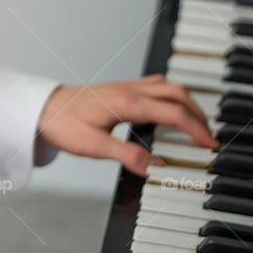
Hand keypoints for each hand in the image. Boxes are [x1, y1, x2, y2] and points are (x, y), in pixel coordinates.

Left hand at [35, 73, 216, 176]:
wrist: (42, 108)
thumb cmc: (63, 124)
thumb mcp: (93, 146)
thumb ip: (126, 156)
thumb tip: (155, 167)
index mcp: (128, 104)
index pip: (174, 114)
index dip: (196, 129)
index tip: (210, 145)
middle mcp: (131, 90)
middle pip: (178, 94)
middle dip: (198, 114)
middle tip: (209, 136)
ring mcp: (126, 86)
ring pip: (168, 87)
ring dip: (187, 103)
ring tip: (196, 124)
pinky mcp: (121, 88)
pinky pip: (156, 85)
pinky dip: (172, 96)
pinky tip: (170, 108)